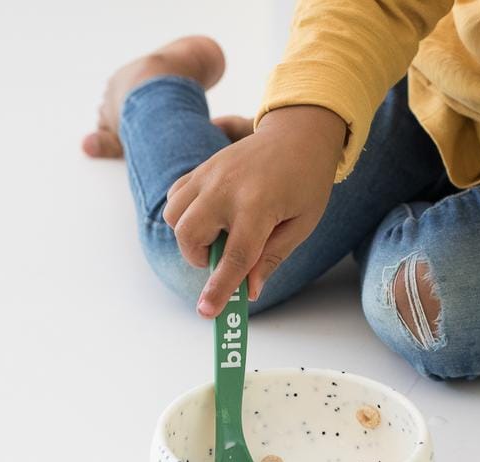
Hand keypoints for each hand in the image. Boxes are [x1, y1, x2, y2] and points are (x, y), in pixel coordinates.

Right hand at [163, 105, 345, 316]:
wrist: (298, 132)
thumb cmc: (306, 181)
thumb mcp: (301, 225)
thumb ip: (272, 257)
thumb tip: (249, 291)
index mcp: (258, 205)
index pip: (233, 258)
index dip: (219, 290)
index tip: (207, 312)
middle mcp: (226, 189)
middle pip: (188, 236)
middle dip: (200, 258)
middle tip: (223, 257)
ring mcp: (209, 175)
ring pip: (173, 217)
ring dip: (190, 237)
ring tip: (219, 233)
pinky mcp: (201, 169)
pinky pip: (175, 198)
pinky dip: (184, 214)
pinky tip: (211, 215)